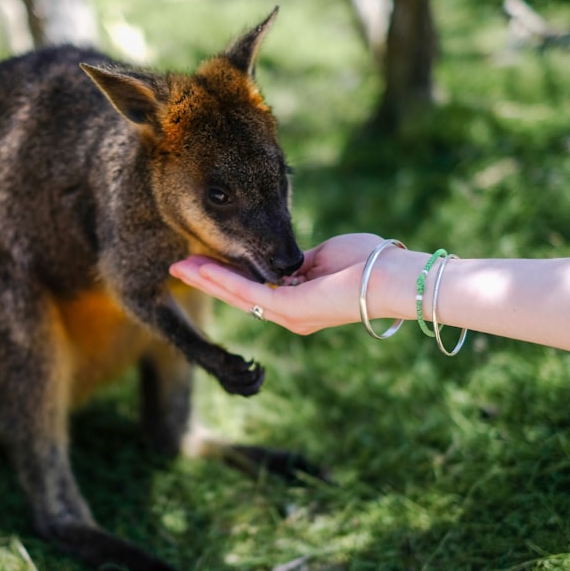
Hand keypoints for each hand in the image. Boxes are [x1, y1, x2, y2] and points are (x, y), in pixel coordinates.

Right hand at [170, 234, 417, 334]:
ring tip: (180, 268)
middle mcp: (290, 314)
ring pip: (238, 296)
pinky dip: (225, 280)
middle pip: (238, 295)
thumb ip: (302, 260)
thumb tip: (291, 259)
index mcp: (298, 302)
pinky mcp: (292, 310)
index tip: (200, 260)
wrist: (393, 276)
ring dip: (207, 280)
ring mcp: (290, 315)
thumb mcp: (325, 256)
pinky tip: (204, 268)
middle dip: (206, 279)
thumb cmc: (370, 261)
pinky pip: (250, 294)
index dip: (224, 274)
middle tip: (176, 268)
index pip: (253, 288)